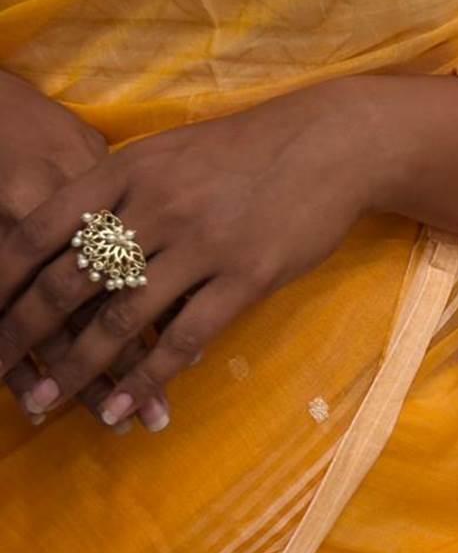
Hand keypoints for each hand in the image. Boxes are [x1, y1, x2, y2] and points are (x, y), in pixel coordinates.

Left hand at [0, 78, 379, 428]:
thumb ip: (116, 194)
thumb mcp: (168, 154)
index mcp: (128, 170)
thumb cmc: (243, 151)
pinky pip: (185, 339)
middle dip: (23, 334)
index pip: (41, 229)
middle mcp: (157, 206)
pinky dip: (147, 380)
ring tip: (45, 404)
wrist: (330, 144)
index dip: (1, 277)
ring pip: (121, 320)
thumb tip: (57, 239)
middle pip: (69, 281)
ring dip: (76, 369)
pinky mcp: (247, 277)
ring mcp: (203, 243)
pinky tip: (122, 407)